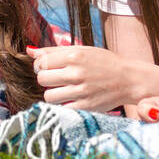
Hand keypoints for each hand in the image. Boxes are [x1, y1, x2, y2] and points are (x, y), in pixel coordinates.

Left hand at [27, 45, 146, 111]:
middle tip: (57, 79)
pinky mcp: (86, 107)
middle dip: (46, 79)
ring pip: (48, 96)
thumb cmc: (103, 62)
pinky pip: (61, 109)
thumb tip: (29, 51)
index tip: (50, 68)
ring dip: (53, 94)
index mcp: (75, 55)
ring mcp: (81, 91)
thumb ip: (54, 51)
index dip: (42, 66)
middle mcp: (77, 72)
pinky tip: (71, 100)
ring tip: (63, 90)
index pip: (41, 63)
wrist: (129, 79)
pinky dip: (62, 105)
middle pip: (42, 79)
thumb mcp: (82, 50)